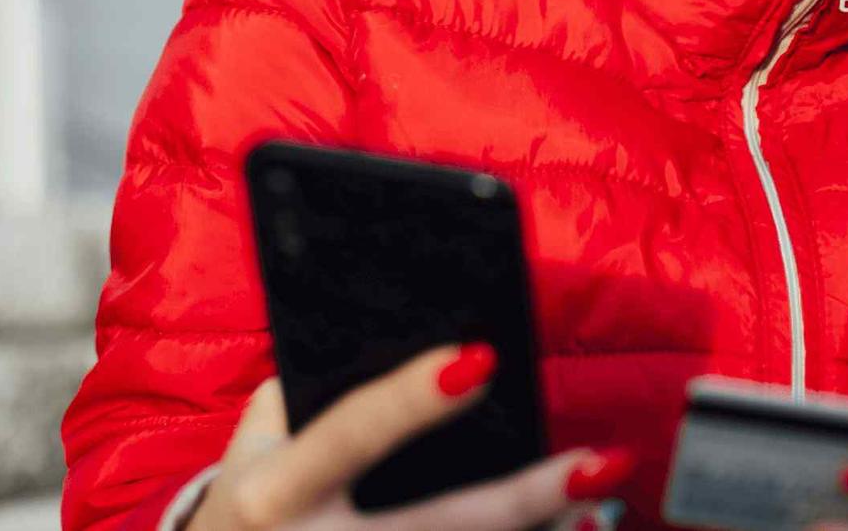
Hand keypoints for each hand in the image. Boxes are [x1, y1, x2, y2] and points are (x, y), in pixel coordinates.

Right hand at [187, 343, 635, 530]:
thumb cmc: (246, 502)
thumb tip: (411, 336)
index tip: (481, 358)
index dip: (411, 400)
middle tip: (600, 464)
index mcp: (273, 492)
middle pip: (439, 527)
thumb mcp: (253, 445)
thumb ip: (314, 394)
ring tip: (600, 503)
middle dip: (525, 498)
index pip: (351, 434)